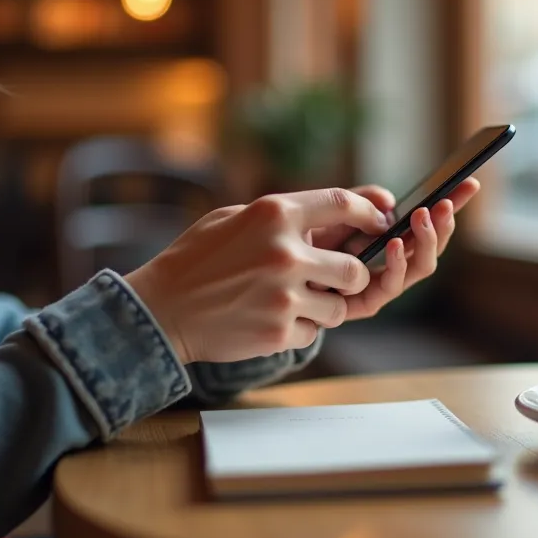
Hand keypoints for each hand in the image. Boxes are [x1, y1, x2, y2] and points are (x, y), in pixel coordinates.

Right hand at [124, 188, 388, 363]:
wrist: (159, 309)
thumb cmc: (198, 258)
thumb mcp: (236, 218)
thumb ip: (288, 212)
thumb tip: (350, 205)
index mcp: (274, 214)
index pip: (343, 204)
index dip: (368, 214)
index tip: (378, 222)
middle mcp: (284, 253)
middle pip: (355, 269)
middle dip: (353, 277)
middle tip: (337, 279)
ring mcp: (283, 296)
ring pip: (339, 307)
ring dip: (326, 307)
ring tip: (295, 301)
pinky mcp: (277, 332)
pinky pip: (313, 333)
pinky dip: (299, 329)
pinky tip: (269, 319)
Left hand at [311, 178, 481, 319]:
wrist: (270, 277)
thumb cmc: (300, 241)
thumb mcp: (330, 211)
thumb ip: (358, 201)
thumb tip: (390, 202)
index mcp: (389, 237)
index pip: (427, 220)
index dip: (451, 203)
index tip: (470, 183)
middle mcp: (392, 262)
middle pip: (432, 244)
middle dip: (444, 224)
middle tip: (446, 203)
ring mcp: (382, 283)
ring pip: (421, 266)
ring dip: (426, 241)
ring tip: (424, 217)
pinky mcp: (367, 303)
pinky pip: (392, 285)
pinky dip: (398, 263)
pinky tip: (394, 243)